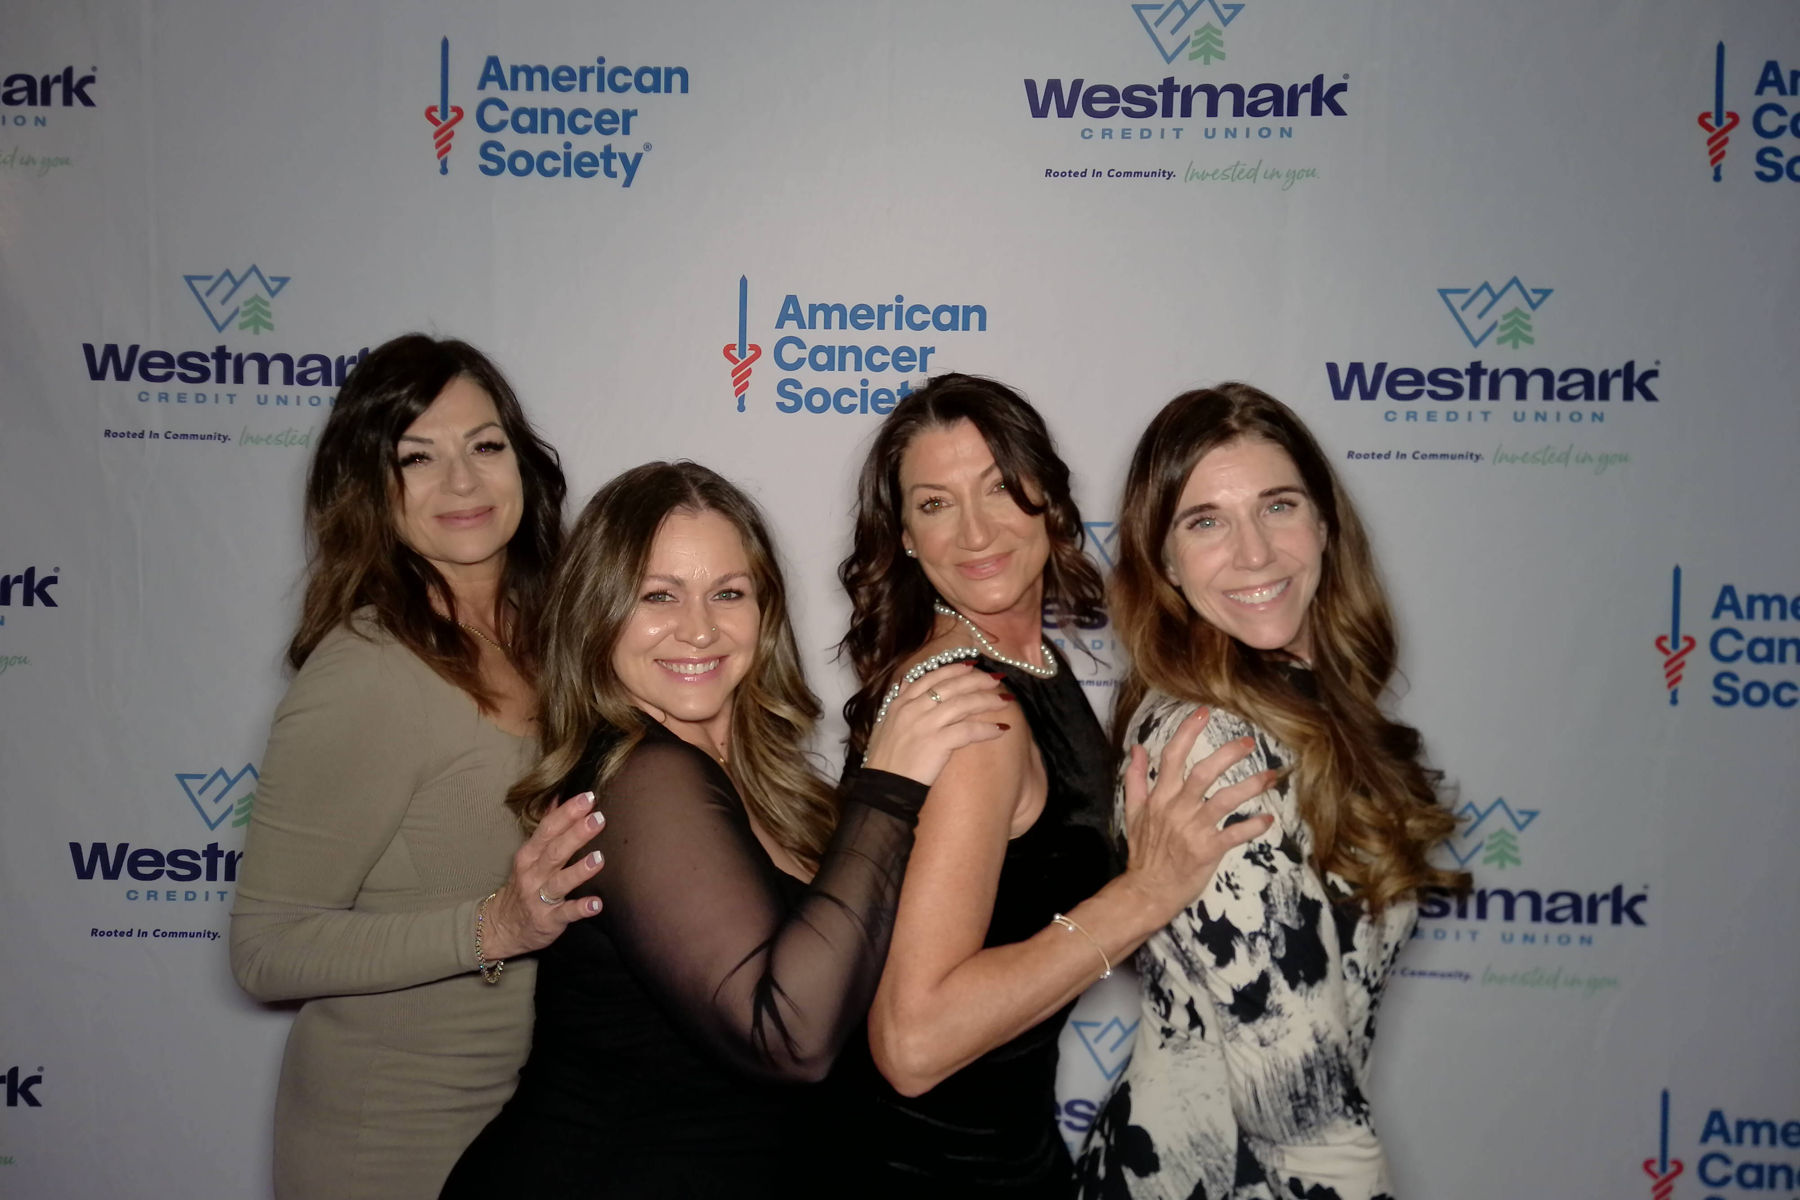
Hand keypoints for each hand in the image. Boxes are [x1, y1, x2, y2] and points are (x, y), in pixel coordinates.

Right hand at [479, 790, 606, 959]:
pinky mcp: (549, 920)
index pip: (548, 829)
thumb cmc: (523, 886)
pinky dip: (580, 909)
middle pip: (555, 851)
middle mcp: (533, 874)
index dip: (567, 813)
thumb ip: (546, 827)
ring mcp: (540, 898)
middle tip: (598, 819)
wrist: (500, 928)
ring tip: (599, 858)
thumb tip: (559, 797)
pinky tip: (596, 904)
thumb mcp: (529, 855)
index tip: (588, 797)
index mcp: (529, 855)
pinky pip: (566, 914)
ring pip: (560, 882)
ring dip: (580, 870)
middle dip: (576, 834)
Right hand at [863, 662, 1009, 786]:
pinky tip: (1000, 730)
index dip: (954, 670)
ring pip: (962, 704)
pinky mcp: (936, 743)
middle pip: (951, 686)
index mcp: (901, 703)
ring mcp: (925, 725)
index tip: (972, 667)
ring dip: (986, 700)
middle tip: (996, 680)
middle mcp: (913, 709)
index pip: (931, 678)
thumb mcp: (884, 724)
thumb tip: (906, 683)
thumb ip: (898, 702)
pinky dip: (986, 729)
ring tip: (1004, 701)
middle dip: (976, 680)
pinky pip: (968, 731)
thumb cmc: (886, 760)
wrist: (883, 787)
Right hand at [1119, 707, 1276, 922]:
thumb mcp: (1134, 812)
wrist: (1147, 890)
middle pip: (1203, 773)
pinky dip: (1252, 826)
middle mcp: (1177, 809)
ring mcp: (1193, 830)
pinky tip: (1268, 819)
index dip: (1188, 732)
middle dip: (1227, 755)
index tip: (1204, 712)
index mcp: (1160, 797)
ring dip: (1249, 786)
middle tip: (1249, 742)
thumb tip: (1137, 748)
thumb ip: (1135, 778)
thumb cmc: (1144, 851)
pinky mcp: (1208, 850)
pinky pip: (1234, 835)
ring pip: (1223, 801)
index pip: (1172, 757)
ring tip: (1270, 776)